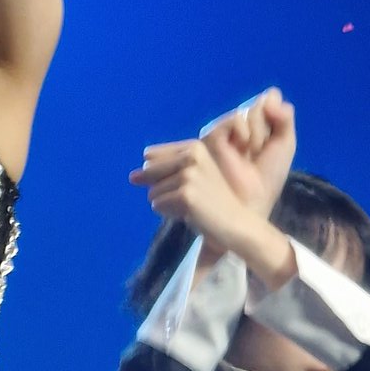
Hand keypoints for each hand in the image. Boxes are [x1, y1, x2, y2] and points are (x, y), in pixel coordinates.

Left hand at [131, 137, 295, 285]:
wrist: (237, 223)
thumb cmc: (214, 202)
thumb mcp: (193, 176)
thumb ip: (163, 171)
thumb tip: (132, 176)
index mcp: (194, 147)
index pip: (150, 157)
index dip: (159, 175)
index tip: (184, 184)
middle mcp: (191, 156)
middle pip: (149, 172)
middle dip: (163, 189)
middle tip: (190, 197)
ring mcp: (188, 175)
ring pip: (152, 192)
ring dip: (168, 203)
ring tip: (193, 206)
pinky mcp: (185, 195)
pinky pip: (157, 206)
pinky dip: (169, 213)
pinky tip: (190, 213)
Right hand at [200, 88, 295, 217]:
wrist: (251, 202)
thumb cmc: (266, 179)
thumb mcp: (284, 144)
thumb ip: (284, 117)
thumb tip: (271, 94)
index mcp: (256, 125)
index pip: (270, 99)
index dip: (277, 118)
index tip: (273, 144)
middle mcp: (239, 124)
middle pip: (261, 104)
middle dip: (268, 128)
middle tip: (261, 152)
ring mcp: (225, 129)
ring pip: (249, 110)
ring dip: (258, 132)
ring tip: (252, 154)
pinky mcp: (211, 136)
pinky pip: (235, 118)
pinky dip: (245, 131)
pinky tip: (243, 147)